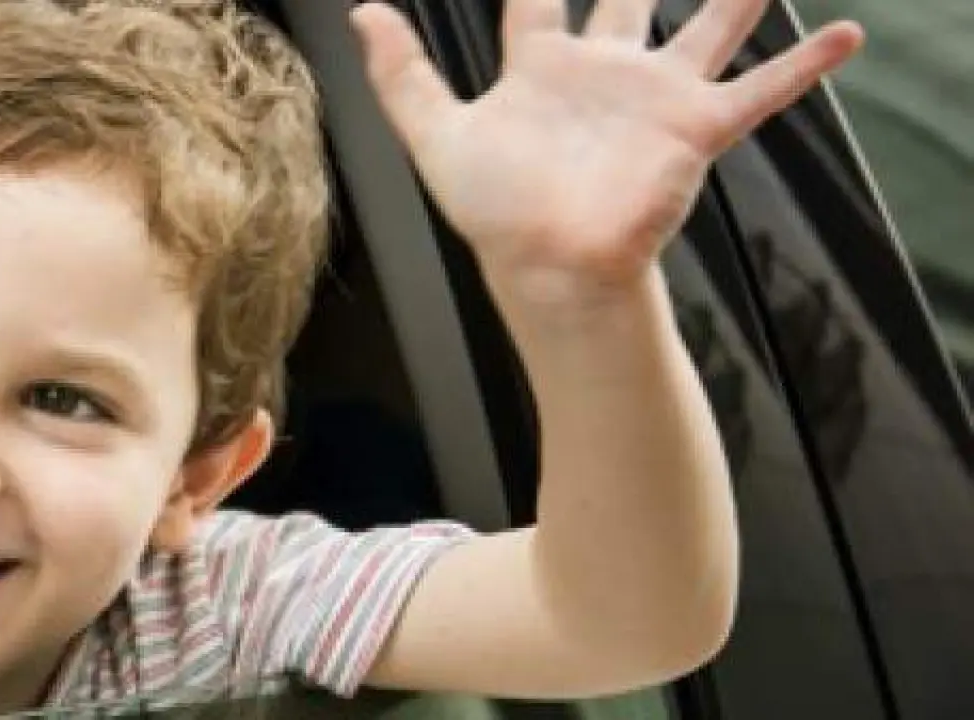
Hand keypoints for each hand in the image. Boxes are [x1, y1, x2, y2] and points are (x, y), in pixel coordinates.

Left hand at [351, 0, 862, 304]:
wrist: (549, 269)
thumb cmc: (495, 212)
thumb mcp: (437, 136)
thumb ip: (404, 75)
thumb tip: (364, 11)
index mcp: (541, 67)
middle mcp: (604, 72)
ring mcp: (653, 98)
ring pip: (706, 25)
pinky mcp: (693, 131)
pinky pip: (760, 91)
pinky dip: (804, 67)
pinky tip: (847, 35)